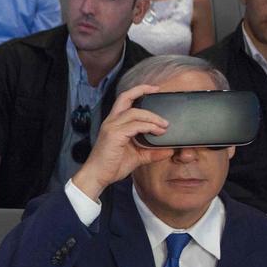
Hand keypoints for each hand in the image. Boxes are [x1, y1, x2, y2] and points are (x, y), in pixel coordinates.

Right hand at [70, 84, 171, 201]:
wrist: (97, 176)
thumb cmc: (112, 166)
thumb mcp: (136, 157)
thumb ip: (151, 152)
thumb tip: (168, 150)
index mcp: (114, 123)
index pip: (125, 100)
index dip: (138, 92)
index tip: (153, 90)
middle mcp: (111, 121)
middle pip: (125, 97)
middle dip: (142, 90)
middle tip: (158, 91)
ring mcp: (112, 127)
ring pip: (135, 112)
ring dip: (153, 117)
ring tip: (164, 125)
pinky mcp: (114, 135)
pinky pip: (136, 126)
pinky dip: (149, 127)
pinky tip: (157, 132)